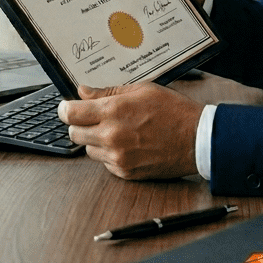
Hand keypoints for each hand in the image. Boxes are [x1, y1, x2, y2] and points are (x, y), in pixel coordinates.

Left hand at [59, 82, 202, 179]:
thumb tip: (84, 92)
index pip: (71, 113)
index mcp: (114, 112)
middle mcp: (112, 137)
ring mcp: (118, 157)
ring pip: (89, 149)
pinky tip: (128, 143)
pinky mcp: (125, 172)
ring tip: (118, 130)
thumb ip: (109, 92)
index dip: (65, 109)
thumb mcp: (142, 90)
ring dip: (96, 140)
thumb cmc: (174, 111)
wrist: (197, 139)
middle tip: (94, 117)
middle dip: (80, 124)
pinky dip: (110, 154)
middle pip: (75, 133)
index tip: (67, 107)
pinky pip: (105, 163)